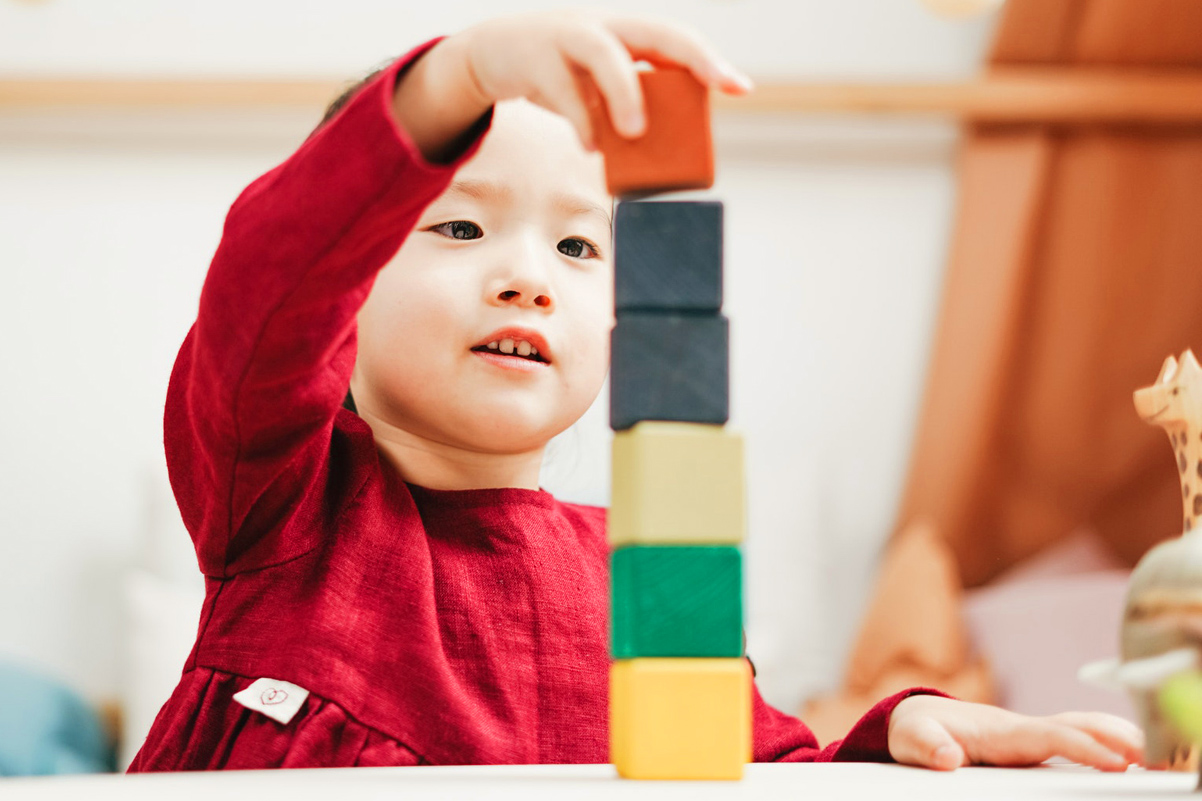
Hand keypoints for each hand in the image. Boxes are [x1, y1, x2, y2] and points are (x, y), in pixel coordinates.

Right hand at [392, 11, 752, 160]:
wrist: (494, 52)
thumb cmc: (561, 73)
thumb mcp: (597, 84)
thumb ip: (626, 105)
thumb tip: (659, 152)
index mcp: (626, 33)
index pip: (676, 40)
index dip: (709, 60)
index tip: (740, 88)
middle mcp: (603, 27)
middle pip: (654, 31)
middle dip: (692, 57)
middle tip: (716, 88)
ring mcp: (567, 37)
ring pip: (603, 52)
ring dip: (624, 91)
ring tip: (636, 133)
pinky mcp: (535, 59)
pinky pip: (563, 90)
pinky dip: (580, 121)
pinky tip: (592, 147)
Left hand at [888, 695, 1144, 771]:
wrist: (915, 719)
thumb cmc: (915, 730)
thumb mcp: (911, 740)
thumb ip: (927, 747)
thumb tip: (948, 758)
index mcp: (998, 731)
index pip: (1049, 736)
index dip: (1083, 747)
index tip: (1116, 761)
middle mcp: (1019, 729)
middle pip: (1076, 726)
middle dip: (1114, 737)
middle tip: (1153, 756)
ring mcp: (1028, 735)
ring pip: (1080, 728)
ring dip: (1116, 737)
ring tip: (1154, 757)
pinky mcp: (1030, 745)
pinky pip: (1074, 738)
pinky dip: (1104, 741)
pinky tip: (1128, 757)